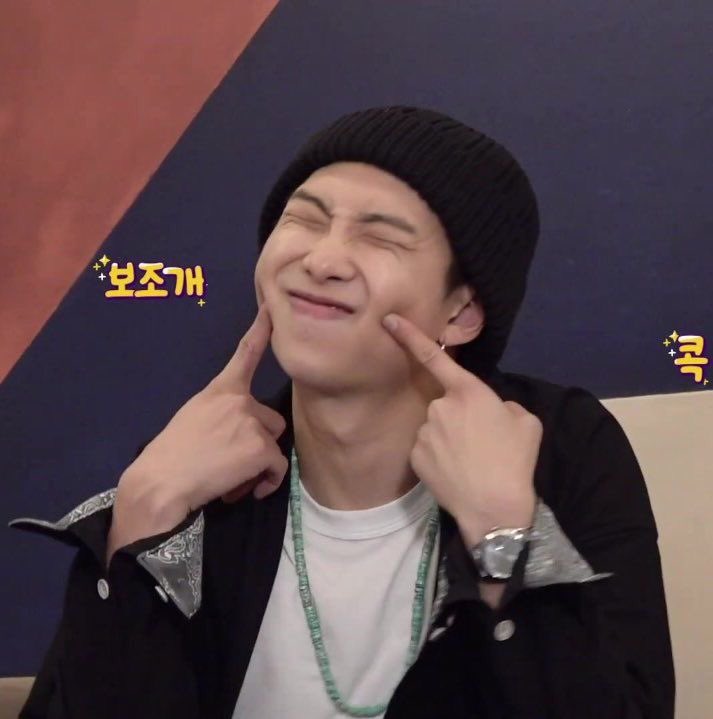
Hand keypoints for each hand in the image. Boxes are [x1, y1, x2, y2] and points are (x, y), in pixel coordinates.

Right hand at [119, 303, 288, 517]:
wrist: (162, 482)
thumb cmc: (170, 456)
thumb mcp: (193, 419)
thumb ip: (221, 415)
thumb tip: (239, 435)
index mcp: (219, 390)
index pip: (244, 354)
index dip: (260, 330)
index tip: (271, 310)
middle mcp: (239, 400)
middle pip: (270, 420)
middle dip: (257, 442)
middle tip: (230, 462)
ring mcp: (251, 422)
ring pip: (273, 444)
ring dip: (260, 463)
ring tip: (231, 477)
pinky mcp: (261, 447)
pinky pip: (277, 468)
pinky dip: (267, 482)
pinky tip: (247, 490)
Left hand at [382, 313, 540, 544]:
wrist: (495, 508)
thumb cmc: (515, 460)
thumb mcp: (526, 422)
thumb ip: (504, 405)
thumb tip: (492, 409)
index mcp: (468, 392)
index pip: (435, 356)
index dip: (410, 335)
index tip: (389, 320)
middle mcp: (439, 406)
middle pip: (446, 404)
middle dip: (460, 417)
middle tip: (481, 443)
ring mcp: (424, 432)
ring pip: (436, 428)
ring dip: (449, 438)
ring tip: (471, 462)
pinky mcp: (415, 456)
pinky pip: (427, 449)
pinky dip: (438, 457)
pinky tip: (455, 473)